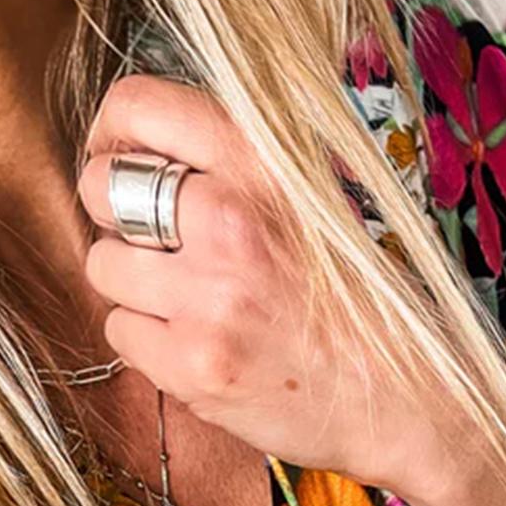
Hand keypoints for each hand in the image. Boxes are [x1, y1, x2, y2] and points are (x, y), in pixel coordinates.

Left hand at [77, 75, 482, 505]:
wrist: (404, 399)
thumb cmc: (358, 300)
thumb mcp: (313, 199)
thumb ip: (237, 166)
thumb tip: (140, 147)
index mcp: (264, 163)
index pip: (138, 106)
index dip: (111, 135)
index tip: (117, 159)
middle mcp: (231, 219)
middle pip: (101, 187)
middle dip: (114, 214)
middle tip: (152, 241)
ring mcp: (209, 296)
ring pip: (103, 265)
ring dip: (132, 284)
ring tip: (188, 301)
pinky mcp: (194, 364)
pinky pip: (120, 331)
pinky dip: (148, 340)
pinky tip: (197, 344)